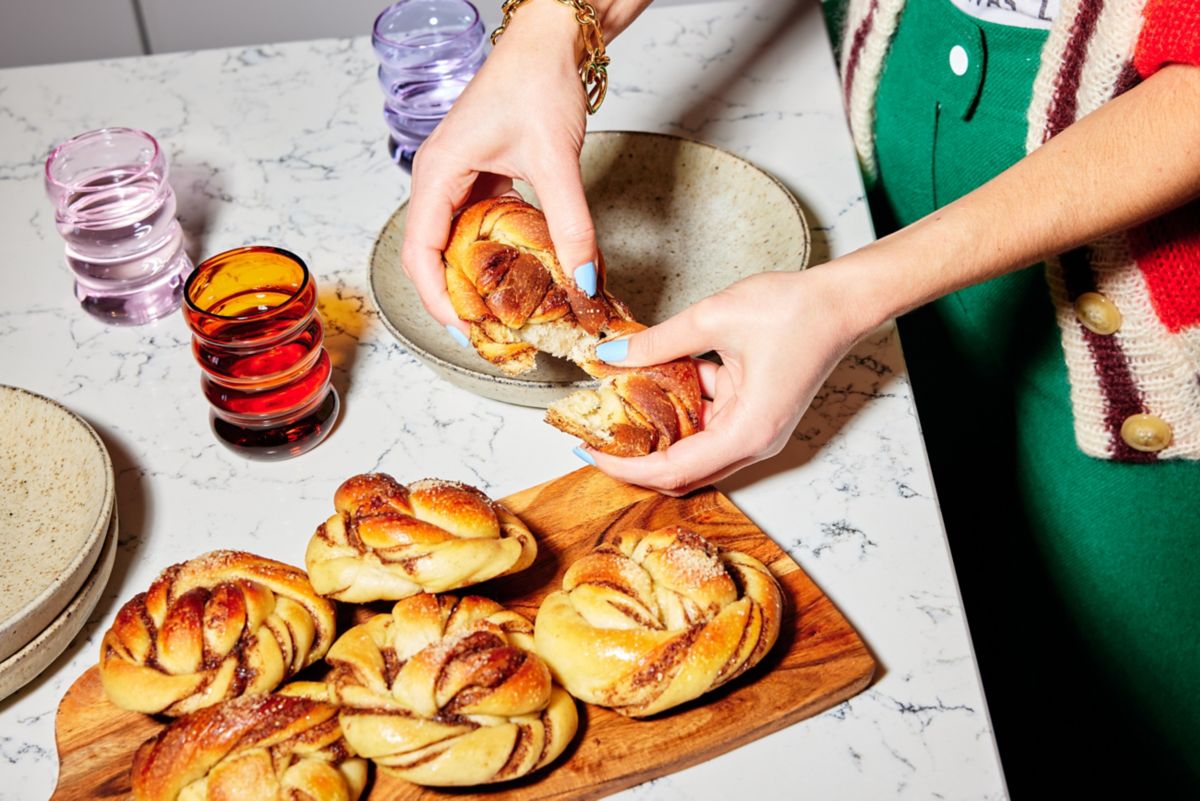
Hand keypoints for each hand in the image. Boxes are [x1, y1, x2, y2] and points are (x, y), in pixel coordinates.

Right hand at [401, 0, 600, 336]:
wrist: (551, 39)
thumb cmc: (536, 80)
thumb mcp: (555, 160)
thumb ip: (570, 225)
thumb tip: (584, 280)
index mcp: (438, 173)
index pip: (422, 253)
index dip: (439, 299)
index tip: (468, 331)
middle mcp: (440, 179)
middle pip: (433, 255)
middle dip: (456, 297)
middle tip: (490, 333)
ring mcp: (459, 178)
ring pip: (456, 243)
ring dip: (475, 279)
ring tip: (503, 313)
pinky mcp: (482, 176)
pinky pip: (478, 226)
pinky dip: (495, 253)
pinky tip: (520, 273)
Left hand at [579, 266, 874, 494]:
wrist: (840, 300)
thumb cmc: (795, 311)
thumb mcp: (713, 317)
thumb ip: (659, 341)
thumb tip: (612, 356)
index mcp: (747, 431)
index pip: (674, 469)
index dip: (626, 466)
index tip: (590, 452)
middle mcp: (752, 442)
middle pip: (682, 471)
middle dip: (636, 458)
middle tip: (595, 437)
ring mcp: (754, 430)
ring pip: (692, 448)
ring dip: (657, 431)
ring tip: (616, 408)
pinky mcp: (753, 414)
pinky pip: (707, 423)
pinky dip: (679, 409)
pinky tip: (655, 381)